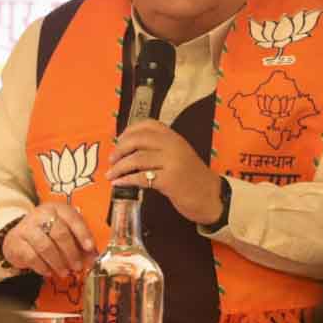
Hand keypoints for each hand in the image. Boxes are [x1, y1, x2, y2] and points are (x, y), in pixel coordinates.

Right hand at [2, 201, 95, 277]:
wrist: (19, 236)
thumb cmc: (47, 233)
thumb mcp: (64, 231)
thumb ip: (78, 242)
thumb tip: (92, 257)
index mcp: (57, 208)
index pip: (72, 218)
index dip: (83, 234)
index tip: (90, 248)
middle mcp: (41, 215)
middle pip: (59, 234)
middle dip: (71, 253)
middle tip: (78, 266)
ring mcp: (27, 228)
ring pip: (46, 247)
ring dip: (58, 263)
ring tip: (65, 272)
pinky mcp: (16, 242)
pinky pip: (32, 257)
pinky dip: (43, 267)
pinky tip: (49, 272)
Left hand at [106, 120, 223, 224]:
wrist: (211, 197)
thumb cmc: (192, 178)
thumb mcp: (179, 156)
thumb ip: (160, 149)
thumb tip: (129, 150)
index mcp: (174, 137)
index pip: (147, 125)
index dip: (128, 131)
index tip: (118, 141)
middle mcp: (173, 146)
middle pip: (138, 139)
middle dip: (120, 149)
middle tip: (112, 159)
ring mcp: (172, 162)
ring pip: (137, 159)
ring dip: (119, 167)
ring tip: (111, 174)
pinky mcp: (169, 180)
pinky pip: (141, 177)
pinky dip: (126, 179)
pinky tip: (119, 183)